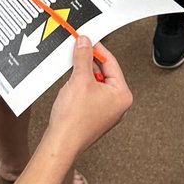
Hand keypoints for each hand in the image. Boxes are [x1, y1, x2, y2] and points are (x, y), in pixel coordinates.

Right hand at [48, 35, 132, 153]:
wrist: (61, 143)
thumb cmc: (74, 121)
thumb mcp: (80, 79)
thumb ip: (84, 57)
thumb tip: (85, 43)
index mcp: (122, 95)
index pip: (112, 63)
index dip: (98, 49)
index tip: (87, 41)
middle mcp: (117, 104)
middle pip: (105, 72)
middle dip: (90, 62)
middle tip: (78, 51)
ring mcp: (106, 111)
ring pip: (96, 83)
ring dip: (84, 74)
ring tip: (73, 69)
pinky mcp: (94, 115)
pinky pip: (90, 93)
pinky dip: (81, 85)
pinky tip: (71, 84)